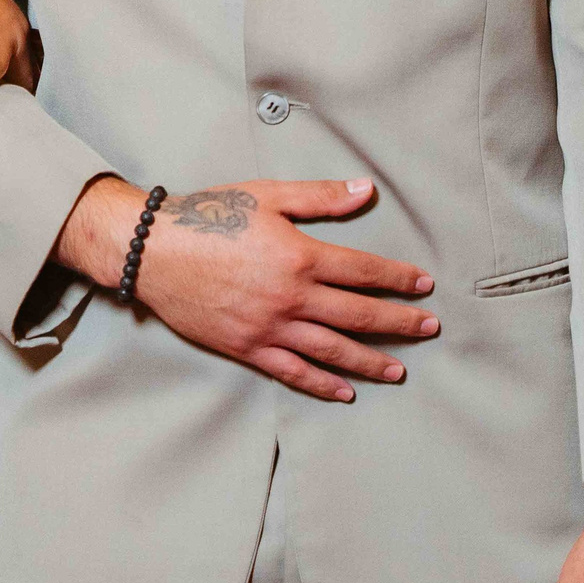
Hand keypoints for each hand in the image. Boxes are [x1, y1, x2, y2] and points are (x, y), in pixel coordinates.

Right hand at [57, 176, 435, 400]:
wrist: (154, 251)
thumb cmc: (209, 216)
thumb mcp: (267, 195)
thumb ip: (319, 197)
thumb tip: (364, 190)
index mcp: (301, 256)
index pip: (363, 271)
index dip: (397, 279)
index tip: (423, 287)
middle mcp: (292, 297)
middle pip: (358, 314)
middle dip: (399, 323)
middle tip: (429, 329)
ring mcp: (271, 327)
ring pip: (333, 350)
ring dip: (370, 361)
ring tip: (398, 370)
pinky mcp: (248, 347)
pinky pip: (293, 372)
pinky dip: (321, 384)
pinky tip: (344, 392)